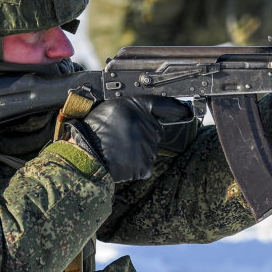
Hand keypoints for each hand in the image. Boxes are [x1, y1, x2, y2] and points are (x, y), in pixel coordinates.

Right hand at [66, 96, 191, 181]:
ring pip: (149, 149)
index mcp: (138, 107)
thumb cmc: (93, 131)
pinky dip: (135, 166)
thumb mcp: (111, 107)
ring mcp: (148, 146)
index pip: (164, 105)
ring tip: (118, 150)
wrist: (85, 155)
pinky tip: (122, 161)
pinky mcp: (145, 165)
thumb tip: (145, 114)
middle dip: (143, 134)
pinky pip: (145, 165)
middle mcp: (147, 125)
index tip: (185, 111)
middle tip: (122, 137)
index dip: (176, 108)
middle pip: (155, 131)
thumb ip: (132, 109)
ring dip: (138, 151)